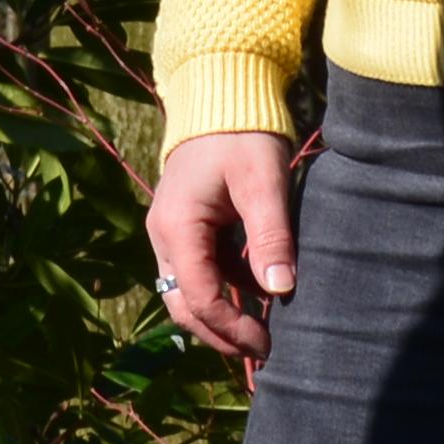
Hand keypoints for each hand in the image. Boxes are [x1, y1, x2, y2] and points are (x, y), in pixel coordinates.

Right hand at [146, 130, 300, 368]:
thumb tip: (280, 289)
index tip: (267, 343)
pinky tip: (255, 296)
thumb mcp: (263, 183)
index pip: (198, 296)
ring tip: (260, 333)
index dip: (231, 328)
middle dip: (219, 335)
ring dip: (220, 316)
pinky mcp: (184, 227)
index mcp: (177, 227)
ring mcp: (170, 232)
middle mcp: (163, 235)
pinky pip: (197, 271)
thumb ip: (271, 236)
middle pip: (183, 305)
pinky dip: (223, 290)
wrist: (221, 91)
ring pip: (186, 292)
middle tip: (261, 351)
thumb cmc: (243, 133)